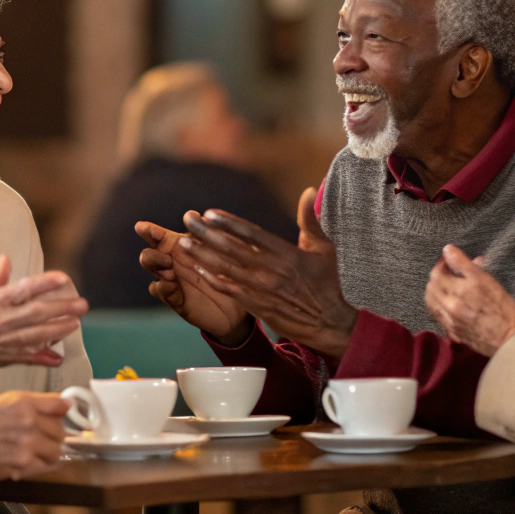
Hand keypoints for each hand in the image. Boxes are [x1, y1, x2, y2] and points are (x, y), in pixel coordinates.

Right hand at [0, 256, 87, 418]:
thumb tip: (5, 259)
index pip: (23, 289)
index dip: (44, 283)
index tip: (63, 278)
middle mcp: (1, 320)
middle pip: (35, 312)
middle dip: (61, 308)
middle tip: (82, 304)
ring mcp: (4, 340)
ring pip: (36, 335)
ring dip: (57, 330)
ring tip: (75, 324)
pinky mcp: (5, 357)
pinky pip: (28, 358)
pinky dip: (43, 358)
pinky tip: (58, 358)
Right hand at [0, 390, 69, 480]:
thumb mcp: (5, 402)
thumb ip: (36, 402)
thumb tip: (67, 403)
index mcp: (23, 402)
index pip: (59, 405)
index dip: (62, 412)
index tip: (63, 415)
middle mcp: (28, 421)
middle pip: (60, 430)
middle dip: (53, 435)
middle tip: (41, 436)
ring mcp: (27, 445)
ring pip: (57, 451)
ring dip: (49, 452)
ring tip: (35, 451)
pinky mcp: (23, 466)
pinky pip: (46, 467)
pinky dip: (41, 466)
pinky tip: (30, 462)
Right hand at [137, 221, 251, 344]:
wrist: (241, 302)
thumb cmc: (232, 269)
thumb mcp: (225, 250)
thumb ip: (212, 234)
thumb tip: (197, 215)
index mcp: (182, 246)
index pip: (160, 236)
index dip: (149, 231)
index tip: (142, 227)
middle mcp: (173, 262)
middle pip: (149, 254)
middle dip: (152, 254)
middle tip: (167, 259)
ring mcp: (172, 280)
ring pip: (151, 270)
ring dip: (156, 268)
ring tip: (170, 272)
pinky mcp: (175, 299)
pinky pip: (159, 291)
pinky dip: (162, 288)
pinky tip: (171, 286)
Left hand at [178, 188, 358, 358]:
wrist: (330, 323)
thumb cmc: (328, 283)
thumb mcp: (323, 248)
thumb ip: (310, 219)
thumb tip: (307, 190)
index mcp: (286, 253)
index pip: (252, 233)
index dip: (228, 223)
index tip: (209, 213)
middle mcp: (271, 270)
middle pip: (232, 248)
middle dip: (206, 233)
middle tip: (187, 220)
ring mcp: (263, 290)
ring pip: (226, 269)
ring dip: (202, 255)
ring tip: (184, 243)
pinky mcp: (258, 307)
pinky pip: (230, 291)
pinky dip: (213, 280)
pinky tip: (197, 271)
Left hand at [424, 245, 514, 356]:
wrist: (511, 341)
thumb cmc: (504, 309)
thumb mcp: (486, 280)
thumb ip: (463, 264)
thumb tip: (447, 250)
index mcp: (456, 292)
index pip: (436, 273)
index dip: (441, 263)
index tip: (449, 259)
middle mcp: (449, 308)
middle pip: (430, 288)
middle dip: (436, 277)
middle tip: (449, 271)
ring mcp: (450, 322)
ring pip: (431, 303)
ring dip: (435, 291)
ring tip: (447, 286)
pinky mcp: (454, 333)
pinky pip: (439, 317)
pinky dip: (440, 306)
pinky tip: (450, 303)